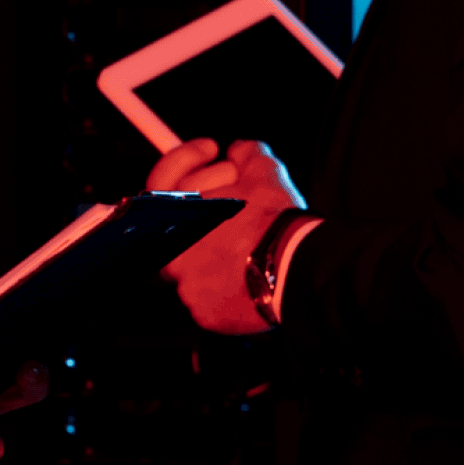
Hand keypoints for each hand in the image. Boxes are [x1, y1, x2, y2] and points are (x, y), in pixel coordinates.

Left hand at [147, 137, 304, 332]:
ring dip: (218, 244)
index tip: (212, 151)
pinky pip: (210, 292)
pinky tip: (251, 264)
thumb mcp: (263, 170)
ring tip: (249, 233)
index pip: (164, 179)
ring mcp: (187, 287)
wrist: (299, 269)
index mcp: (176, 217)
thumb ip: (245, 153)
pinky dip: (226, 279)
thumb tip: (239, 150)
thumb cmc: (275, 222)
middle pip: (182, 223)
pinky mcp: (205, 314)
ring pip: (197, 260)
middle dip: (208, 204)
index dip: (188, 158)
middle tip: (237, 192)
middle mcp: (172, 255)